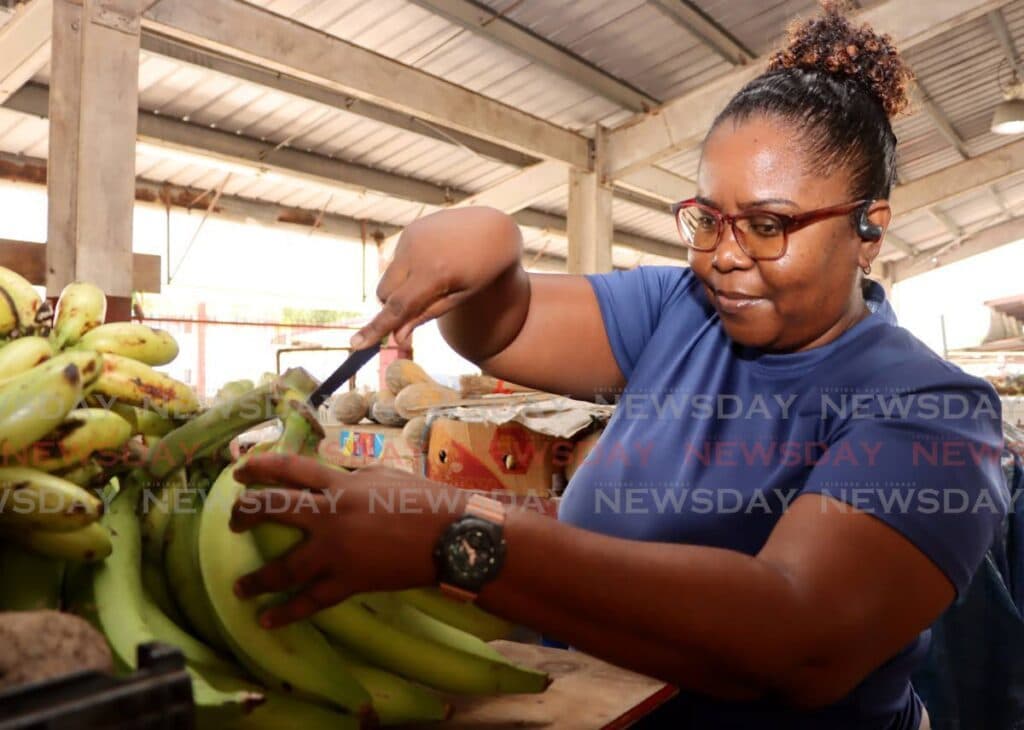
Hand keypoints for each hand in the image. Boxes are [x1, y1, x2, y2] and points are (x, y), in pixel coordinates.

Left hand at [229, 454, 467, 627]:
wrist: (451, 536)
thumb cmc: (423, 500)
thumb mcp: (382, 477)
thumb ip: (350, 479)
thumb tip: (329, 482)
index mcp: (340, 485)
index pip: (289, 469)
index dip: (259, 467)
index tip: (239, 470)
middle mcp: (330, 515)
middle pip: (272, 509)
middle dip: (244, 514)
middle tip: (233, 522)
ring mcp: (337, 552)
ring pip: (283, 567)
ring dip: (256, 578)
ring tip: (239, 587)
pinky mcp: (349, 581)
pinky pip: (311, 601)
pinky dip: (286, 613)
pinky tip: (266, 620)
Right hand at [350, 207, 523, 349]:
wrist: (494, 229)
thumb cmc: (483, 270)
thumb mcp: (460, 297)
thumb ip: (426, 315)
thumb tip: (397, 338)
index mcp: (435, 273)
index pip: (397, 307)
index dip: (376, 328)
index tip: (356, 344)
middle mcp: (417, 251)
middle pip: (385, 292)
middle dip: (394, 304)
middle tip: (420, 304)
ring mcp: (412, 237)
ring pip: (390, 276)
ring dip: (404, 285)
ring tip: (439, 275)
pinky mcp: (411, 230)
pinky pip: (399, 260)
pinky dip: (411, 268)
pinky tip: (437, 259)